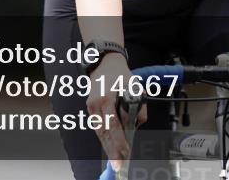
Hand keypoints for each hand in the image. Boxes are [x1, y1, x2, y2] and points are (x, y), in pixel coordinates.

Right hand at [84, 53, 147, 170]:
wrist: (105, 63)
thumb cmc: (120, 75)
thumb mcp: (135, 88)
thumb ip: (138, 108)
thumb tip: (136, 126)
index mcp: (106, 98)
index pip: (113, 125)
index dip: (119, 141)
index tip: (125, 152)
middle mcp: (95, 104)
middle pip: (103, 133)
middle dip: (111, 150)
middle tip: (118, 165)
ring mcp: (90, 107)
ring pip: (99, 132)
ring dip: (107, 146)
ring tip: (115, 160)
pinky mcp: (90, 108)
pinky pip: (97, 127)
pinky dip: (104, 137)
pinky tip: (110, 146)